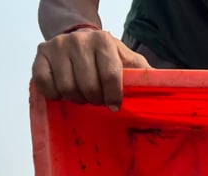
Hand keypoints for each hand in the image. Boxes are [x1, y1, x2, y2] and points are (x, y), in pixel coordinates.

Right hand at [31, 29, 150, 109]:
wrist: (76, 37)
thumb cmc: (106, 57)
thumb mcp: (127, 61)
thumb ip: (144, 74)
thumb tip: (167, 89)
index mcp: (104, 41)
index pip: (110, 76)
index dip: (113, 97)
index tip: (114, 106)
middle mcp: (78, 41)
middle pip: (88, 86)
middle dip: (95, 99)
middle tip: (97, 99)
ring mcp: (57, 47)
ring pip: (67, 88)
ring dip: (76, 99)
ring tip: (82, 95)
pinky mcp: (39, 56)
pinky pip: (45, 85)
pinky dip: (55, 95)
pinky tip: (64, 92)